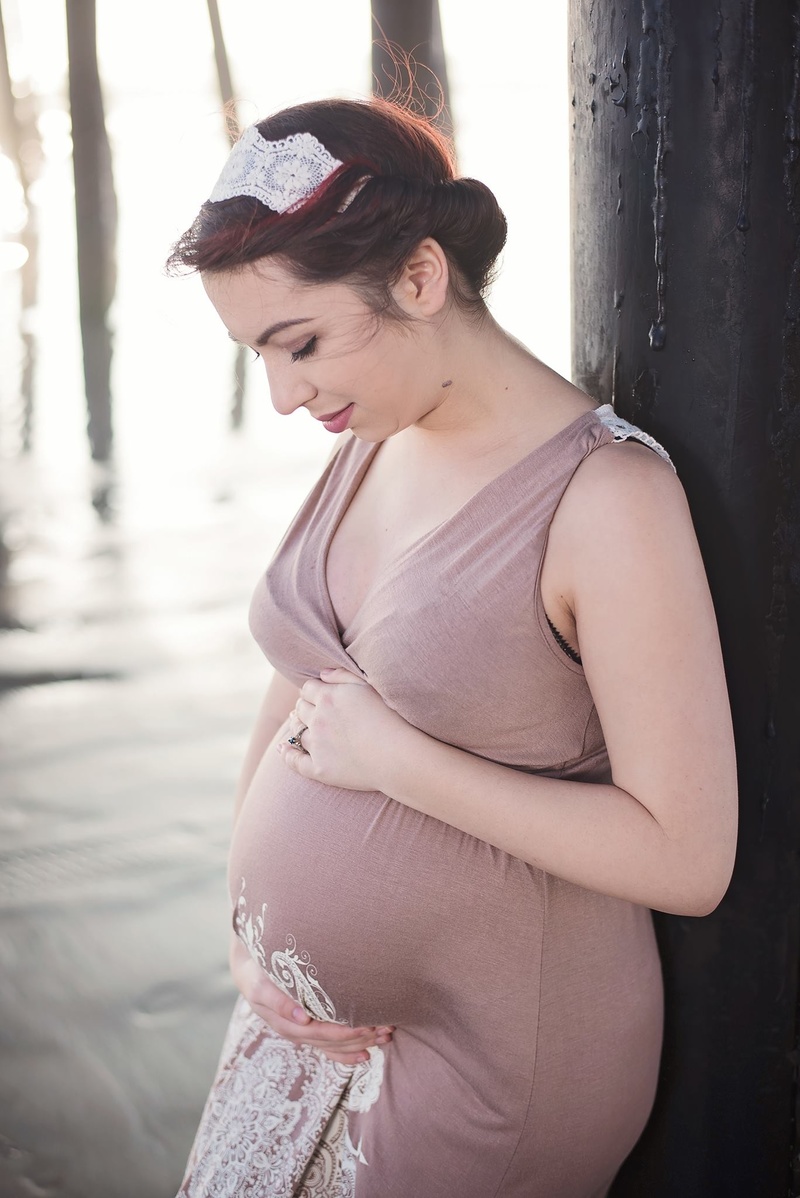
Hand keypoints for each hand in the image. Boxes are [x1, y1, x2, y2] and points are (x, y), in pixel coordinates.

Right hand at [229, 932, 392, 1065]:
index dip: (345, 1032)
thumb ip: (277, 1000)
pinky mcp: (306, 1031)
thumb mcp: (260, 984)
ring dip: (360, 1043)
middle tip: (386, 1029)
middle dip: (360, 1037)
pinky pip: (327, 1049)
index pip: (321, 1033)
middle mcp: (296, 1032)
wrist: (249, 972)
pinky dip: (346, 1054)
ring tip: (385, 1037)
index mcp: (286, 1023)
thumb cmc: (257, 973)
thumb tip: (302, 1018)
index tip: (368, 1025)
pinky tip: (366, 1056)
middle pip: (332, 1041)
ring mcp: (302, 1033)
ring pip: (333, 1046)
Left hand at [278, 666, 411, 791]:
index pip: (308, 688)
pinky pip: (295, 761)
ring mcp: (317, 745)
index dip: (313, 690)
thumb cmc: (391, 718)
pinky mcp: (319, 769)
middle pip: (300, 708)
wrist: (398, 756)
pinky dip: (287, 754)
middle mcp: (317, 720)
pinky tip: (283, 749)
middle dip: (305, 707)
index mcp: (328, 697)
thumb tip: (322, 674)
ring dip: (299, 727)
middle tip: (314, 711)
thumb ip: (342, 675)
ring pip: (297, 731)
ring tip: (304, 727)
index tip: (320, 695)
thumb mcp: (369, 686)